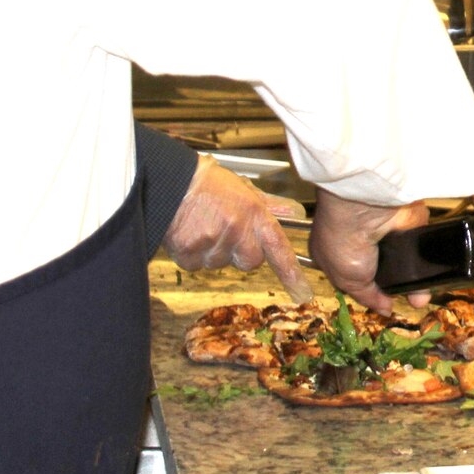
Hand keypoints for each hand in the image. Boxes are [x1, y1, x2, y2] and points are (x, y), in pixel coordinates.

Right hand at [162, 155, 312, 302]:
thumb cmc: (208, 183)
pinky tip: (189, 233)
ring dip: (214, 251)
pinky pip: (196, 265)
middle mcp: (237, 229)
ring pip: (221, 263)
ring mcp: (214, 242)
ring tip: (203, 225)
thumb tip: (292, 212)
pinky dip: (192, 254)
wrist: (171, 181)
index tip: (302, 292)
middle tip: (226, 231)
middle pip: (250, 262)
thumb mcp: (243, 188)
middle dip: (241, 253)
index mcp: (254, 213)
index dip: (291, 272)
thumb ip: (267, 205)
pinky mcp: (190, 252)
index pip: (279, 247)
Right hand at [308, 190, 433, 313]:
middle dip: (397, 284)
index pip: (355, 274)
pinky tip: (434, 275)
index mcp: (335, 250)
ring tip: (424, 297)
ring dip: (416, 275)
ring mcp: (386, 228)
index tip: (386, 303)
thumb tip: (385, 310)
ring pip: (404, 257)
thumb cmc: (341, 241)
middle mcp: (361, 238)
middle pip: (383, 266)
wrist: (363, 206)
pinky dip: (427, 257)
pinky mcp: (409, 218)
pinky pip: (421, 242)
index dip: (371, 289)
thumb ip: (367, 296)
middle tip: (413, 302)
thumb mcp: (346, 280)